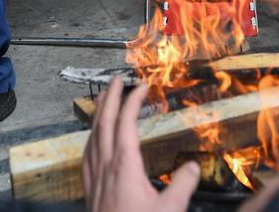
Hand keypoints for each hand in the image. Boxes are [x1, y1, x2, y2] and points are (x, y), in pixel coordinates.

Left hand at [83, 77, 198, 211]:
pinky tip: (93, 143)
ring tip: (104, 102)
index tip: (142, 86)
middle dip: (110, 98)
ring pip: (92, 138)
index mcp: (124, 166)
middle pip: (104, 124)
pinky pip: (86, 157)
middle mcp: (104, 169)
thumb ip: (183, 184)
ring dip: (99, 116)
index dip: (133, 100)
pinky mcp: (90, 193)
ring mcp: (94, 181)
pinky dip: (91, 140)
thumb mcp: (171, 209)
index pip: (126, 123)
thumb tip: (191, 167)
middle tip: (117, 80)